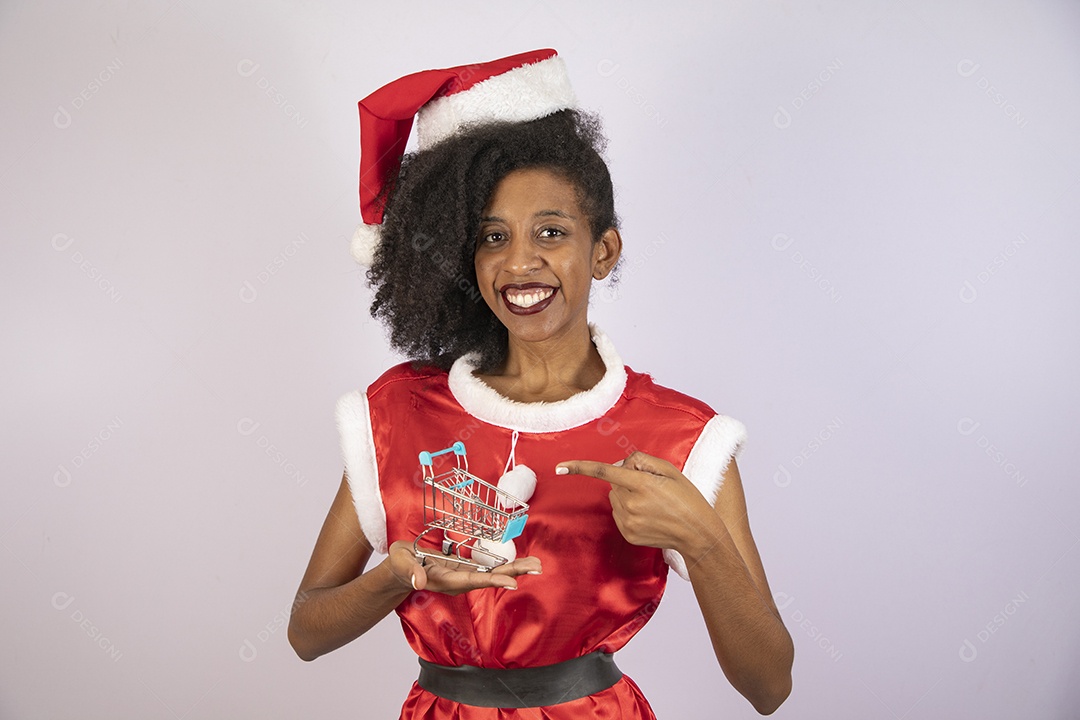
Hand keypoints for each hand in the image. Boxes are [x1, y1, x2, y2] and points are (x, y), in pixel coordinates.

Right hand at [386, 540, 541, 595]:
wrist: (399, 569)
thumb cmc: (400, 565)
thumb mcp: (401, 563)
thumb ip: (410, 571)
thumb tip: (419, 580)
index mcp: (446, 581)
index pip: (473, 581)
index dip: (493, 580)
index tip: (513, 582)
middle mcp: (459, 581)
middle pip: (490, 578)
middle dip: (513, 573)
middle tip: (537, 567)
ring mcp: (463, 575)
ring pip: (493, 573)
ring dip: (514, 568)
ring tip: (535, 564)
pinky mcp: (464, 569)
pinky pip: (488, 567)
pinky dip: (504, 564)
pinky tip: (519, 562)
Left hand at [556, 451, 721, 553]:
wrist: (697, 534)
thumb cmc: (687, 498)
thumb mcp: (669, 470)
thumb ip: (642, 461)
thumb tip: (621, 465)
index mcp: (642, 485)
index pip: (605, 472)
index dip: (581, 467)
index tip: (560, 467)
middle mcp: (632, 504)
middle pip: (613, 484)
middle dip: (626, 481)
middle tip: (652, 488)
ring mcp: (629, 522)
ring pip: (615, 499)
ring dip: (627, 496)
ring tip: (653, 503)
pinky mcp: (628, 534)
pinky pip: (619, 514)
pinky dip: (629, 511)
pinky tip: (649, 515)